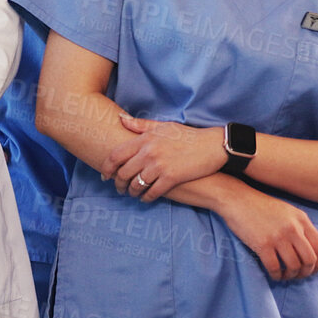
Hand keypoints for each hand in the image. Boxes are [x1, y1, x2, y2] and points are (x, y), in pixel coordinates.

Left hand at [101, 115, 227, 202]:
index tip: (105, 176)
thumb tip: (121, 119)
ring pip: (136, 184)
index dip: (106, 168)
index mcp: (145, 139)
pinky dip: (146, 198)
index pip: (116, 155)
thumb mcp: (163, 126)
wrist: (212, 146)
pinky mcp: (171, 178)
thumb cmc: (187, 135)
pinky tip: (145, 198)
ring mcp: (160, 166)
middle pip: (123, 173)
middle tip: (118, 188)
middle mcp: (149, 152)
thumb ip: (140, 125)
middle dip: (118, 184)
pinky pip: (152, 192)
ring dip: (132, 192)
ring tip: (132, 193)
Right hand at [217, 188, 317, 281]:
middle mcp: (293, 228)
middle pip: (309, 260)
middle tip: (297, 275)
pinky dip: (276, 275)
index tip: (312, 270)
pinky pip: (274, 267)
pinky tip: (273, 274)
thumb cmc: (260, 206)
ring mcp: (278, 236)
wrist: (236, 198)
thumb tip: (309, 249)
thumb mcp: (286, 211)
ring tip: (284, 275)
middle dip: (305, 272)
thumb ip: (300, 227)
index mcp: (301, 219)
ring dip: (290, 275)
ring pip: (293, 266)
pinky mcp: (262, 244)